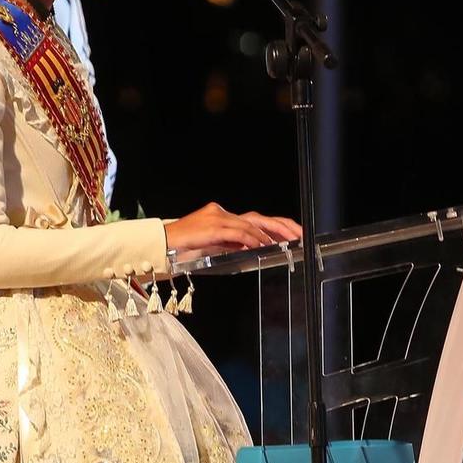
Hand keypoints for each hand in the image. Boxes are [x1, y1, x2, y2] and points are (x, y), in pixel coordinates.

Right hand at [164, 204, 300, 255]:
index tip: (293, 234)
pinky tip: (262, 246)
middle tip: (300, 235)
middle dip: (282, 226)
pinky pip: (238, 233)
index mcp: (223, 216)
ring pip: (251, 224)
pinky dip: (252, 240)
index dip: (276, 226)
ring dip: (270, 235)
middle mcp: (222, 213)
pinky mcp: (212, 227)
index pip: (255, 220)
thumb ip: (230, 244)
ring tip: (285, 243)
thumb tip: (250, 249)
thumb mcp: (213, 245)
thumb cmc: (184, 245)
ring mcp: (217, 218)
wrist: (162, 242)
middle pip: (258, 218)